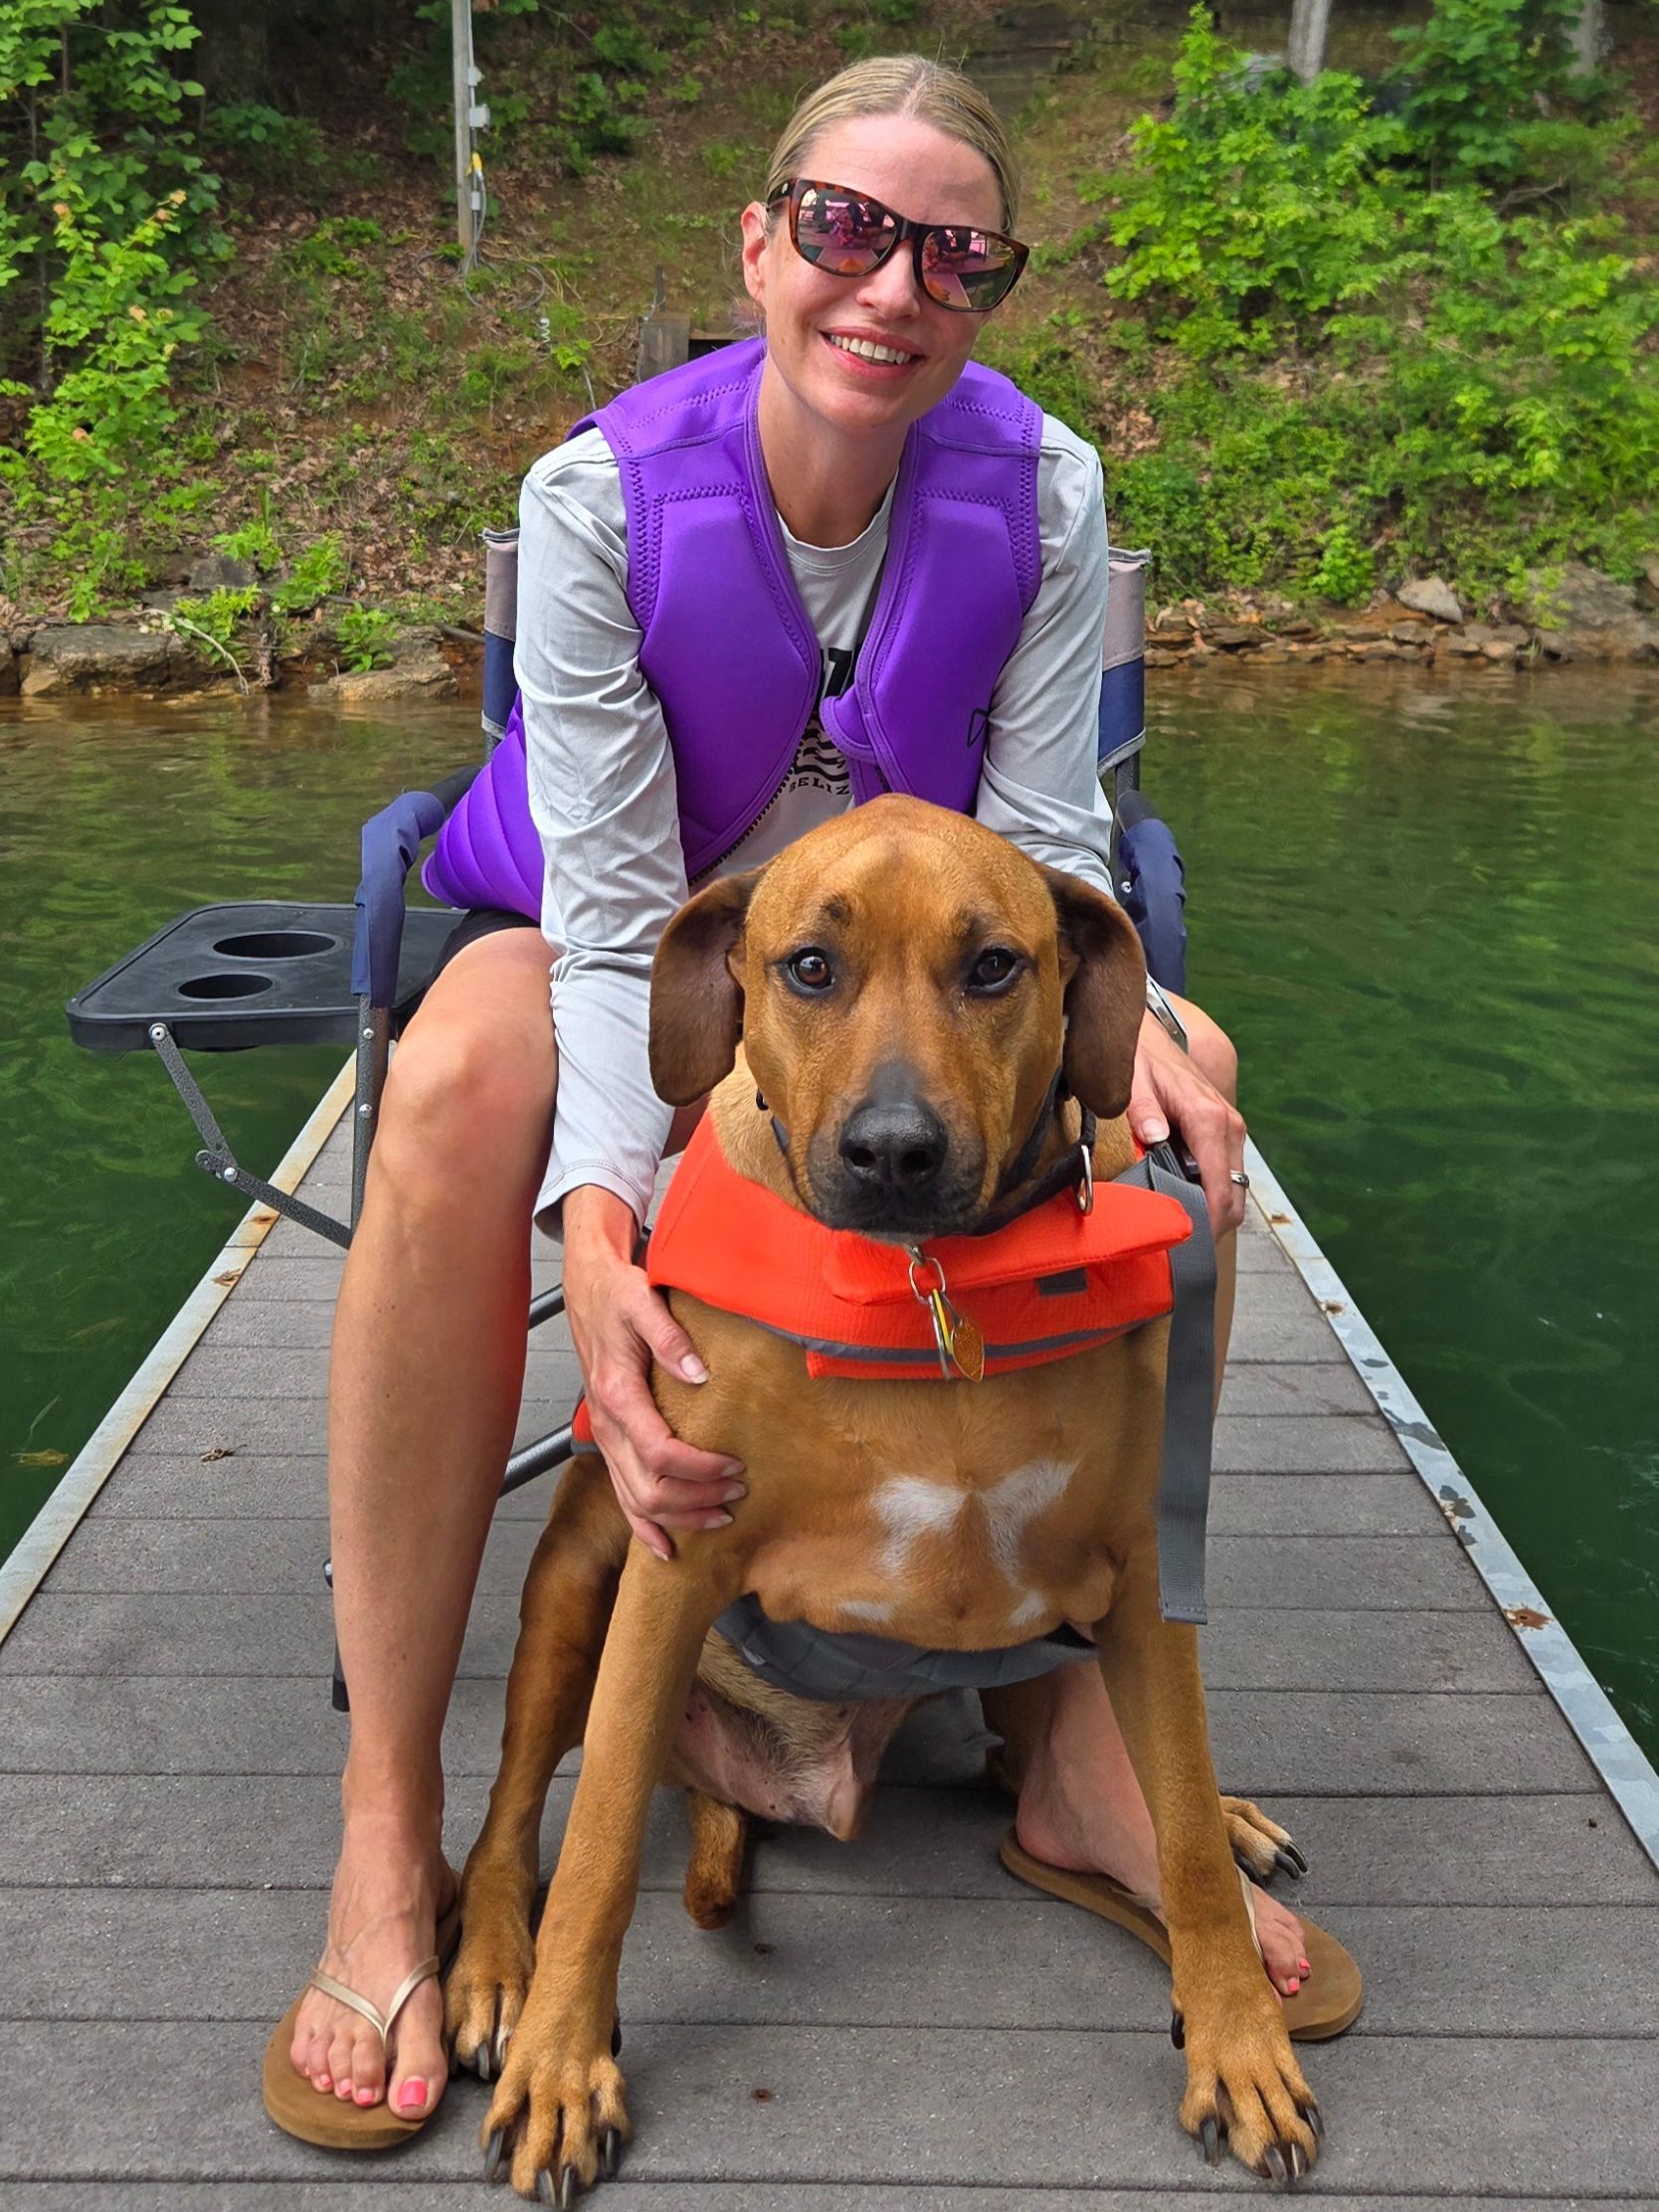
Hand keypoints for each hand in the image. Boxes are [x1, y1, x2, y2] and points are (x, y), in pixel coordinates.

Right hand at [561, 1187, 744, 1560]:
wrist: (587, 1285)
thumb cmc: (617, 1292)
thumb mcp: (643, 1301)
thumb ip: (670, 1338)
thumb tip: (700, 1374)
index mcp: (617, 1393)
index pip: (659, 1452)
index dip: (699, 1468)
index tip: (735, 1466)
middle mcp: (606, 1424)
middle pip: (647, 1488)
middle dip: (696, 1500)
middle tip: (738, 1494)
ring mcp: (604, 1436)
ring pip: (634, 1500)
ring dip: (678, 1517)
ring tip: (721, 1518)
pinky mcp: (609, 1439)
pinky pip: (621, 1494)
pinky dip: (644, 1524)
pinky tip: (667, 1544)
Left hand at [1127, 1010, 1247, 1239]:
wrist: (1149, 1036)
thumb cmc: (1137, 1059)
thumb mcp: (1130, 1081)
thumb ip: (1142, 1110)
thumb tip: (1154, 1139)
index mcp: (1208, 1119)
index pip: (1219, 1187)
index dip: (1205, 1222)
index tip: (1183, 1245)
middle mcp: (1229, 1126)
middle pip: (1234, 1198)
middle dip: (1210, 1226)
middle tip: (1174, 1247)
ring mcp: (1231, 1130)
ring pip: (1235, 1191)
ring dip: (1212, 1213)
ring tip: (1176, 1230)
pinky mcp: (1225, 1134)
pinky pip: (1226, 1177)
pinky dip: (1211, 1197)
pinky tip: (1181, 1204)